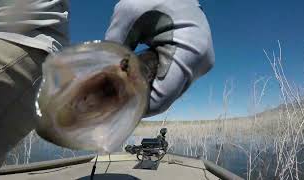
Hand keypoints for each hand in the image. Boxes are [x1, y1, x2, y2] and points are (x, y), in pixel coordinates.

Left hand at [105, 0, 214, 116]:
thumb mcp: (128, 14)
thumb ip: (115, 43)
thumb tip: (103, 72)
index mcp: (191, 53)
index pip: (163, 96)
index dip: (138, 105)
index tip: (116, 104)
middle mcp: (200, 66)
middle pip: (165, 97)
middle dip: (139, 98)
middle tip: (114, 94)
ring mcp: (199, 67)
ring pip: (168, 92)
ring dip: (146, 90)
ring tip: (124, 83)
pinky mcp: (193, 66)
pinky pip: (171, 83)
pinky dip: (154, 82)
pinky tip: (139, 74)